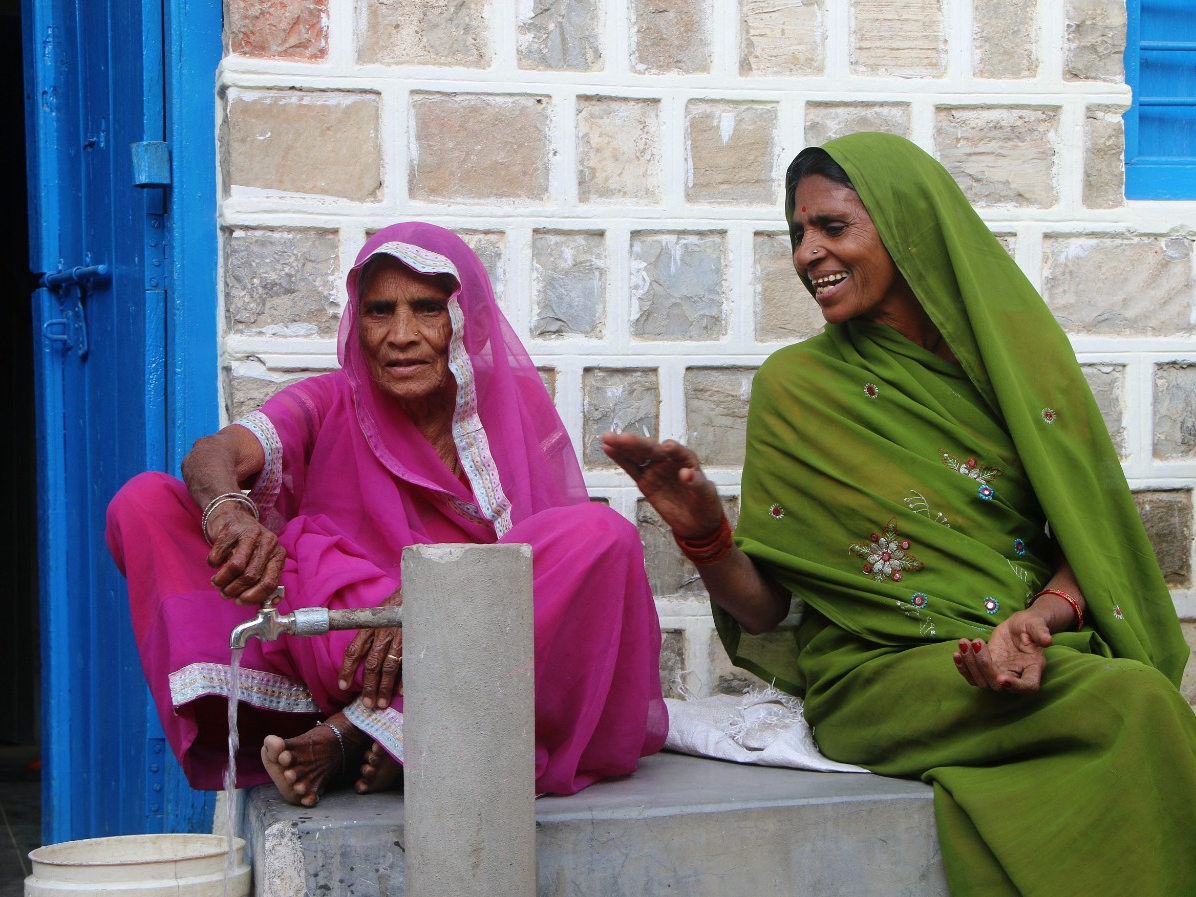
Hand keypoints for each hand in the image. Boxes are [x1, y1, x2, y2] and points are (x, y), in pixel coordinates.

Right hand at [205, 503, 285, 603]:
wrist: (232, 517)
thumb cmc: (248, 546)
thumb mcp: (262, 561)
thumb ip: (264, 580)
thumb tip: (270, 603)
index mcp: (278, 554)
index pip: (270, 582)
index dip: (254, 596)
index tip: (240, 601)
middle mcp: (268, 543)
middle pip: (251, 577)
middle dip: (234, 590)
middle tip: (225, 593)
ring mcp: (250, 534)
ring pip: (236, 567)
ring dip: (222, 580)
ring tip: (217, 582)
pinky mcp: (232, 530)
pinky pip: (219, 556)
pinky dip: (213, 564)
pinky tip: (215, 563)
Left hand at [339, 590, 403, 709]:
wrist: (418, 592)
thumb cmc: (396, 604)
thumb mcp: (378, 613)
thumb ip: (370, 631)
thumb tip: (361, 653)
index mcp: (370, 626)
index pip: (354, 651)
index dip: (347, 670)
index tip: (342, 686)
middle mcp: (382, 634)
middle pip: (371, 664)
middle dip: (368, 686)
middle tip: (367, 703)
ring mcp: (398, 638)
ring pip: (388, 668)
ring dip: (384, 688)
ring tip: (381, 703)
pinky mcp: (413, 640)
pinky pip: (407, 663)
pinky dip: (404, 679)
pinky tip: (400, 692)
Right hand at [601, 432, 724, 538]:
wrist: (697, 523)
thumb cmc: (705, 503)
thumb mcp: (706, 494)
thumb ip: (697, 483)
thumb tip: (686, 474)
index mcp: (686, 459)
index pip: (677, 452)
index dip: (672, 449)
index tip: (665, 447)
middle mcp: (668, 460)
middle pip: (651, 449)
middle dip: (636, 443)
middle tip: (621, 437)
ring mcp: (654, 470)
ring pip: (637, 456)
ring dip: (623, 447)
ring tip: (607, 438)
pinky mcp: (645, 482)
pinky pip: (631, 468)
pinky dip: (620, 459)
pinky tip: (609, 449)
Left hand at [954, 610, 1052, 692]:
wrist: (1018, 626)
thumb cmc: (1030, 625)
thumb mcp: (1036, 624)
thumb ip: (1040, 632)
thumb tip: (1048, 640)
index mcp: (1033, 667)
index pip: (1028, 686)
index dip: (1016, 686)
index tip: (1002, 678)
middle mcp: (1016, 675)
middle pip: (998, 684)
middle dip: (984, 666)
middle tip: (977, 642)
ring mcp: (999, 673)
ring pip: (982, 682)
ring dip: (969, 665)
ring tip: (964, 642)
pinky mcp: (986, 669)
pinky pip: (972, 676)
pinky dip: (963, 667)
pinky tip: (957, 653)